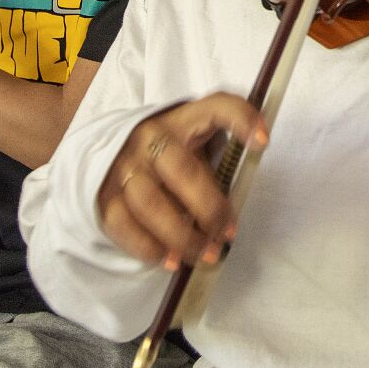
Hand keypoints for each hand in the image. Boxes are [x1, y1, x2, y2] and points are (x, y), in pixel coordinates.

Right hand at [94, 94, 267, 270]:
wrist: (110, 154)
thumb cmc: (169, 154)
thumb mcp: (194, 145)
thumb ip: (215, 166)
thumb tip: (232, 216)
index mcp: (183, 120)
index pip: (218, 107)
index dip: (243, 119)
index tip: (264, 142)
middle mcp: (151, 138)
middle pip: (182, 171)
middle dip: (210, 208)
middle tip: (227, 235)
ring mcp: (124, 165)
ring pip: (152, 204)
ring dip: (182, 236)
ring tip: (204, 255)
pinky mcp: (104, 194)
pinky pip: (124, 225)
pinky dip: (150, 248)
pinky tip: (171, 260)